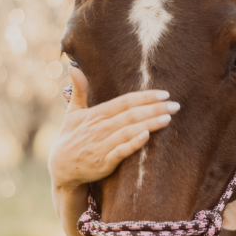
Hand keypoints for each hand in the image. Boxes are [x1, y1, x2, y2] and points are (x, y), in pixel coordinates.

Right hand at [48, 66, 179, 191]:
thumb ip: (78, 91)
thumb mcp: (72, 113)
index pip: (124, 102)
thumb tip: (73, 67)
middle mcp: (99, 128)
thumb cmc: (70, 138)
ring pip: (129, 131)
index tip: (164, 93)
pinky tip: (147, 136)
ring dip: (149, 124)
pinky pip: (120, 152)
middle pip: (131, 115)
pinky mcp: (103, 163)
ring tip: (168, 118)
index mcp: (95, 114)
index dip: (144, 97)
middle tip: (175, 105)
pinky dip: (133, 144)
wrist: (60, 168)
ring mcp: (101, 146)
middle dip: (154, 109)